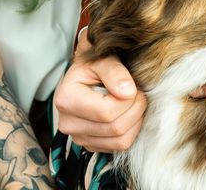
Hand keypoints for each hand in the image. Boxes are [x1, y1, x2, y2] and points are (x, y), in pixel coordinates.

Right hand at [54, 33, 146, 152]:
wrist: (87, 75)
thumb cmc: (94, 65)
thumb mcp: (102, 59)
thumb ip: (114, 72)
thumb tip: (128, 92)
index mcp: (66, 99)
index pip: (106, 111)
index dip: (129, 100)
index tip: (134, 86)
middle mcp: (68, 123)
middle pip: (115, 128)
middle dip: (135, 109)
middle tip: (139, 93)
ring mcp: (78, 137)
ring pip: (120, 141)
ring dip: (136, 121)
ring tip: (134, 102)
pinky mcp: (90, 145)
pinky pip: (119, 146)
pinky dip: (131, 131)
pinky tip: (128, 113)